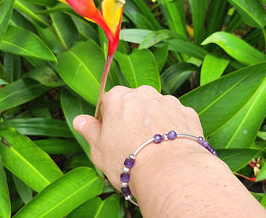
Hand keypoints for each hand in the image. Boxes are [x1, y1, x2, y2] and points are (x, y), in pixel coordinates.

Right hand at [73, 85, 203, 189]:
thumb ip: (89, 130)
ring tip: (153, 148)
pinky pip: (175, 118)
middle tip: (132, 143)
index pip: (108, 102)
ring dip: (153, 122)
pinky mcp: (186, 112)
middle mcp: (144, 93)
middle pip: (134, 103)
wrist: (170, 172)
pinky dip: (172, 128)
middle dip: (132, 118)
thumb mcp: (98, 149)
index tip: (112, 136)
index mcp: (118, 97)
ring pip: (156, 109)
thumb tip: (79, 120)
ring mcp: (167, 101)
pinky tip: (170, 147)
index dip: (108, 120)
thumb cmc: (129, 160)